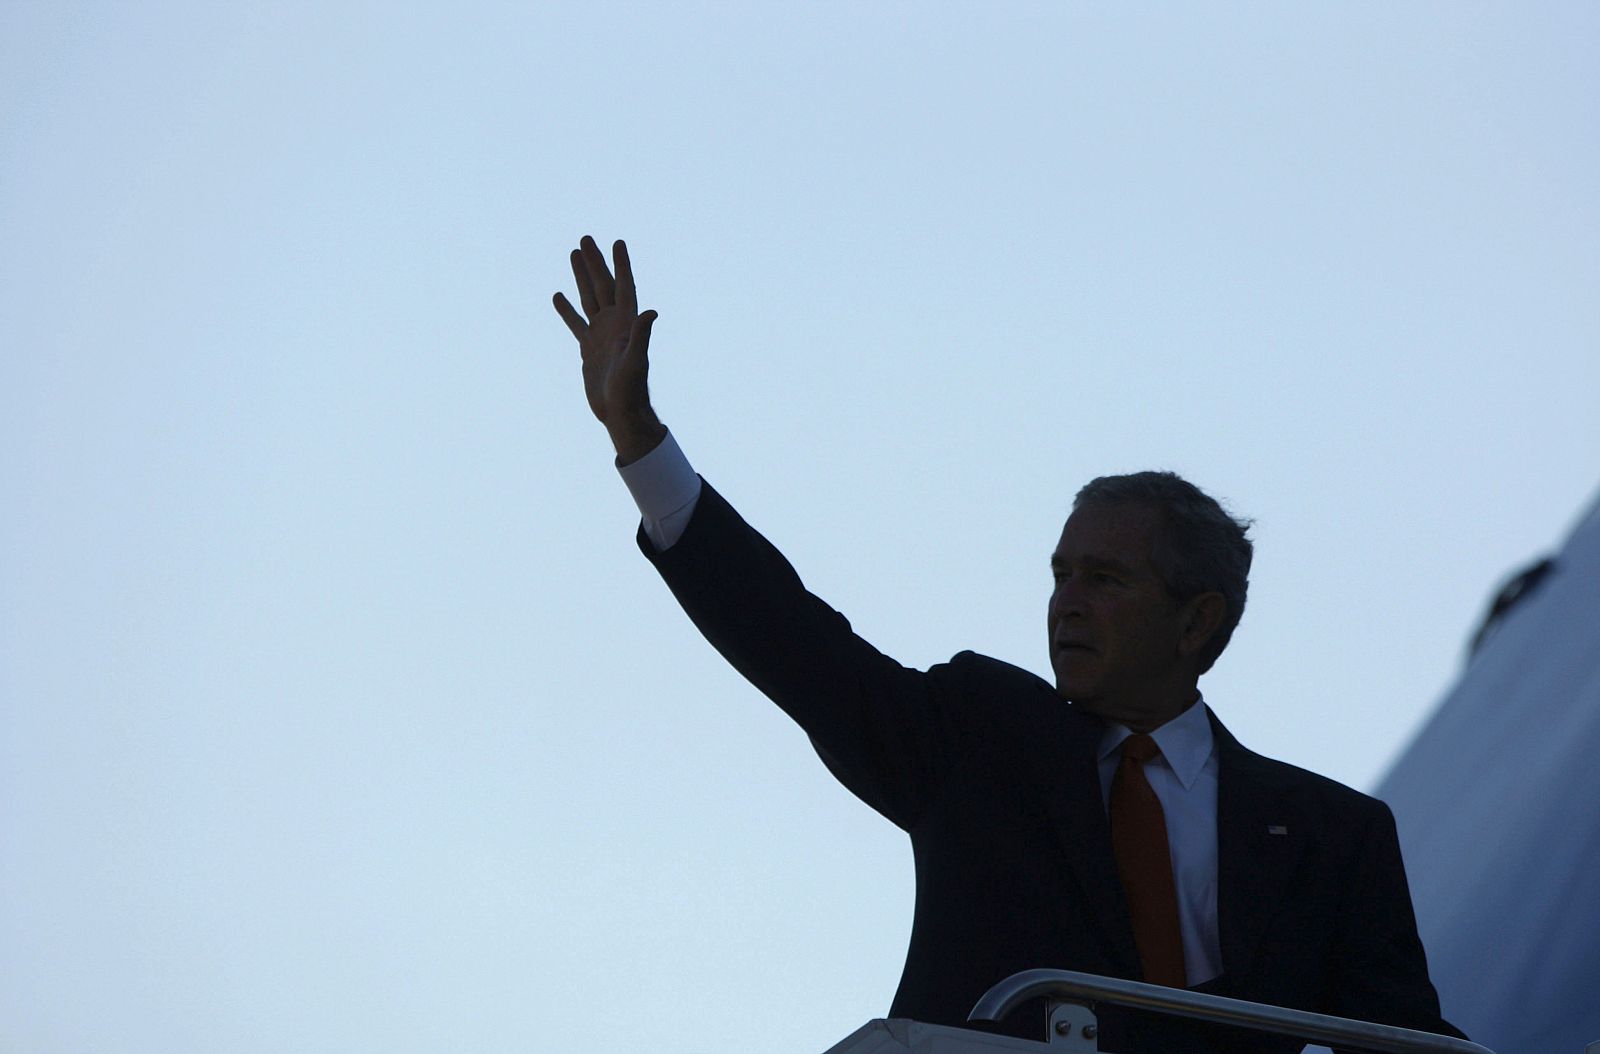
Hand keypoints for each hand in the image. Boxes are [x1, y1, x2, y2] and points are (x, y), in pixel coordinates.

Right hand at [553, 235, 664, 462]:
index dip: (622, 265)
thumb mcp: (636, 360)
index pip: (624, 286)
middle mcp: (615, 324)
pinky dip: (567, 310)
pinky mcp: (588, 347)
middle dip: (595, 263)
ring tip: (573, 254)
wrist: (620, 411)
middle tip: (586, 239)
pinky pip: (575, 323)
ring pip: (589, 299)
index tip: (618, 242)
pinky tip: (558, 295)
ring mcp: (601, 334)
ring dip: (581, 277)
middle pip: (603, 286)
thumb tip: (651, 311)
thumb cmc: (631, 389)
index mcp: (628, 323)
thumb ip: (642, 335)